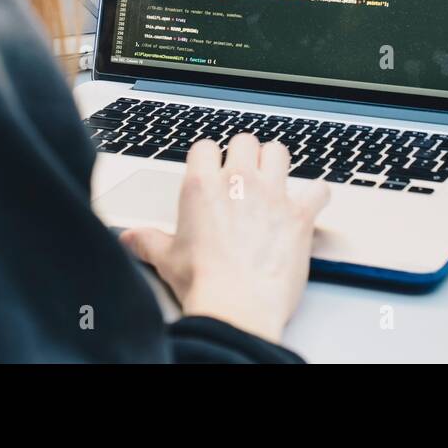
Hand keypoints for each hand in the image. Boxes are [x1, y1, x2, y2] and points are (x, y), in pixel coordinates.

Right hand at [121, 133, 329, 343]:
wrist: (237, 306)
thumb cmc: (203, 282)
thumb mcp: (166, 259)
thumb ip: (147, 241)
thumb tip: (129, 238)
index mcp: (203, 186)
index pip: (206, 147)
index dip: (209, 158)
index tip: (212, 170)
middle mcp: (239, 181)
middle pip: (246, 141)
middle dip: (245, 155)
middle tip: (244, 174)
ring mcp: (272, 194)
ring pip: (279, 152)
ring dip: (277, 163)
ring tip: (274, 179)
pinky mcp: (299, 214)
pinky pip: (318, 189)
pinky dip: (317, 195)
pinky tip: (311, 203)